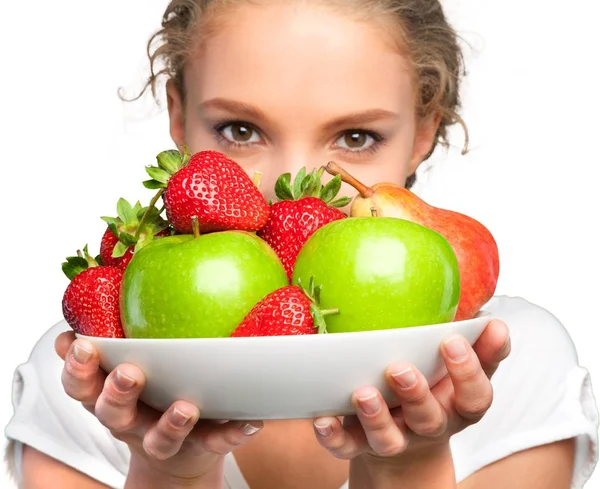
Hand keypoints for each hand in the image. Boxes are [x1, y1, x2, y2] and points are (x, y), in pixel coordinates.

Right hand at [56, 331, 262, 481]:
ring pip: (161, 438)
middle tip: (130, 374)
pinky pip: (217, 442)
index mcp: (109, 397)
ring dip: (172, 423)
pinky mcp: (199, 447)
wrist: (179, 455)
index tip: (80, 344)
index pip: (81, 384)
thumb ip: (115, 340)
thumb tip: (101, 292)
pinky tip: (251, 421)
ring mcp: (164, 438)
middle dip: (117, 393)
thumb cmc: (150, 395)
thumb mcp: (128, 369)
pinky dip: (233, 433)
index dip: (76, 368)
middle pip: (112, 413)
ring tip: (186, 408)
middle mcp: (131, 422)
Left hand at [312, 319, 509, 462]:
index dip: (468, 372)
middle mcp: (428, 426)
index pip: (475, 396)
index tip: (452, 340)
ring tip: (363, 393)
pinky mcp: (361, 446)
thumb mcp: (457, 369)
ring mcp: (395, 439)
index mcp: (457, 406)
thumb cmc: (435, 388)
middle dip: (415, 394)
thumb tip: (492, 319)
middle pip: (429, 419)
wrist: (407, 440)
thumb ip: (477, 345)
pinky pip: (346, 447)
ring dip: (375, 417)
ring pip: (388, 438)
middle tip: (399, 368)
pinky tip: (322, 418)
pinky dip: (333, 435)